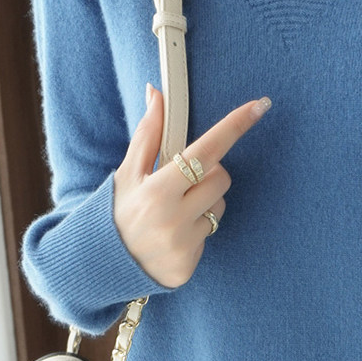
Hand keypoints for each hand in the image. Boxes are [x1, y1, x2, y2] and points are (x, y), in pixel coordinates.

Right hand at [113, 85, 271, 288]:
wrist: (101, 265)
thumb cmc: (118, 209)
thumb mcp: (128, 171)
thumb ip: (148, 133)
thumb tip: (156, 93)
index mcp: (158, 189)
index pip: (206, 150)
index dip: (234, 126)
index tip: (260, 105)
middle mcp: (173, 218)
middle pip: (221, 177)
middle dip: (207, 174)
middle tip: (181, 183)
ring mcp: (182, 245)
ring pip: (219, 206)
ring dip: (204, 203)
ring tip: (174, 212)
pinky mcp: (187, 267)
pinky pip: (210, 234)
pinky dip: (196, 230)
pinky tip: (173, 236)